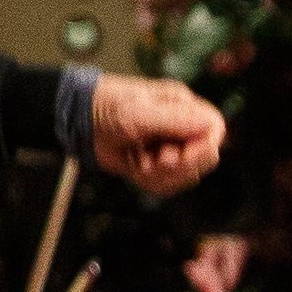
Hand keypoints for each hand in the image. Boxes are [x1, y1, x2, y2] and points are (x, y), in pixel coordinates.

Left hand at [87, 71, 227, 193]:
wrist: (77, 123)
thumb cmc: (105, 108)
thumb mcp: (139, 113)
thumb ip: (175, 119)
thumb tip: (210, 126)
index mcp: (183, 106)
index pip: (214, 129)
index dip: (204, 148)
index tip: (180, 157)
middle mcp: (181, 127)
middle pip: (204, 158)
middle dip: (178, 166)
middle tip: (154, 159)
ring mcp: (171, 147)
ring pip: (186, 176)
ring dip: (160, 175)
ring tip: (138, 160)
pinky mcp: (158, 166)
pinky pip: (168, 185)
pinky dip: (150, 182)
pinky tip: (134, 165)